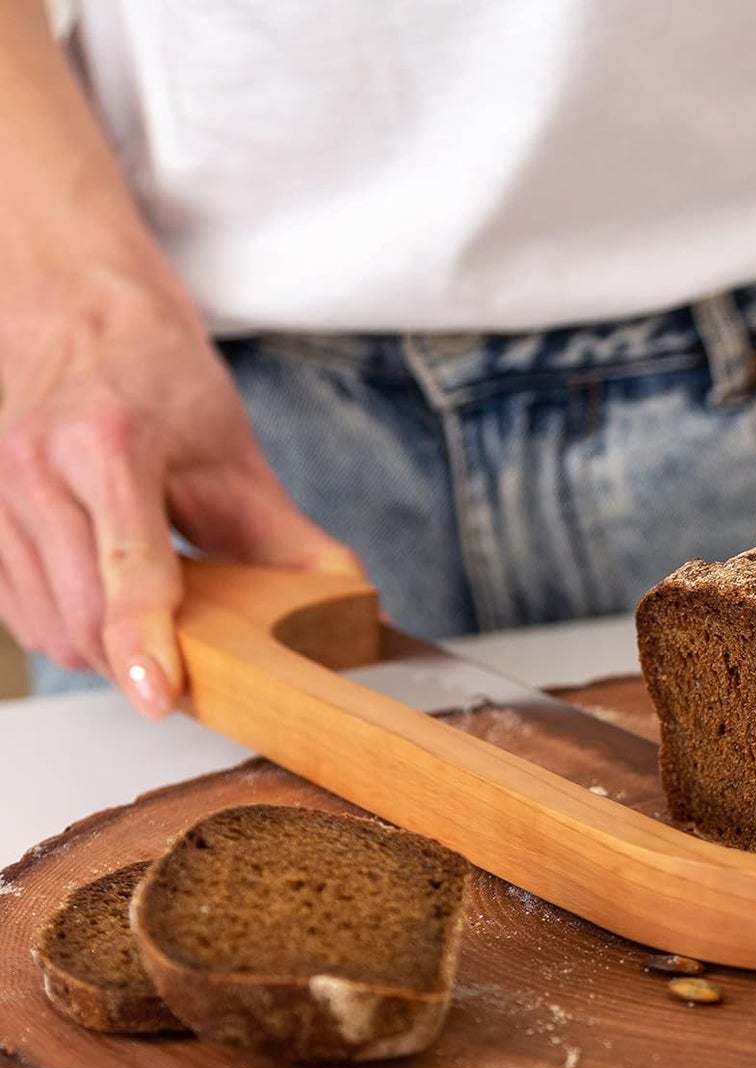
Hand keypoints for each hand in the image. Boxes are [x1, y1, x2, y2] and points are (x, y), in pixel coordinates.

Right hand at [0, 264, 362, 715]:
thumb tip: (358, 610)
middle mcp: (37, 464)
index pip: (128, 563)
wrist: (78, 321)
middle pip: (85, 613)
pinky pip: (20, 617)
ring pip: (49, 626)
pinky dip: (66, 631)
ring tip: (148, 621)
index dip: (144, 639)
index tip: (159, 694)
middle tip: (191, 667)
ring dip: (103, 651)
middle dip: (140, 660)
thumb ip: (292, 541)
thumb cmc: (160, 384)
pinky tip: (102, 602)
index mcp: (112, 442)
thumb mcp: (237, 458)